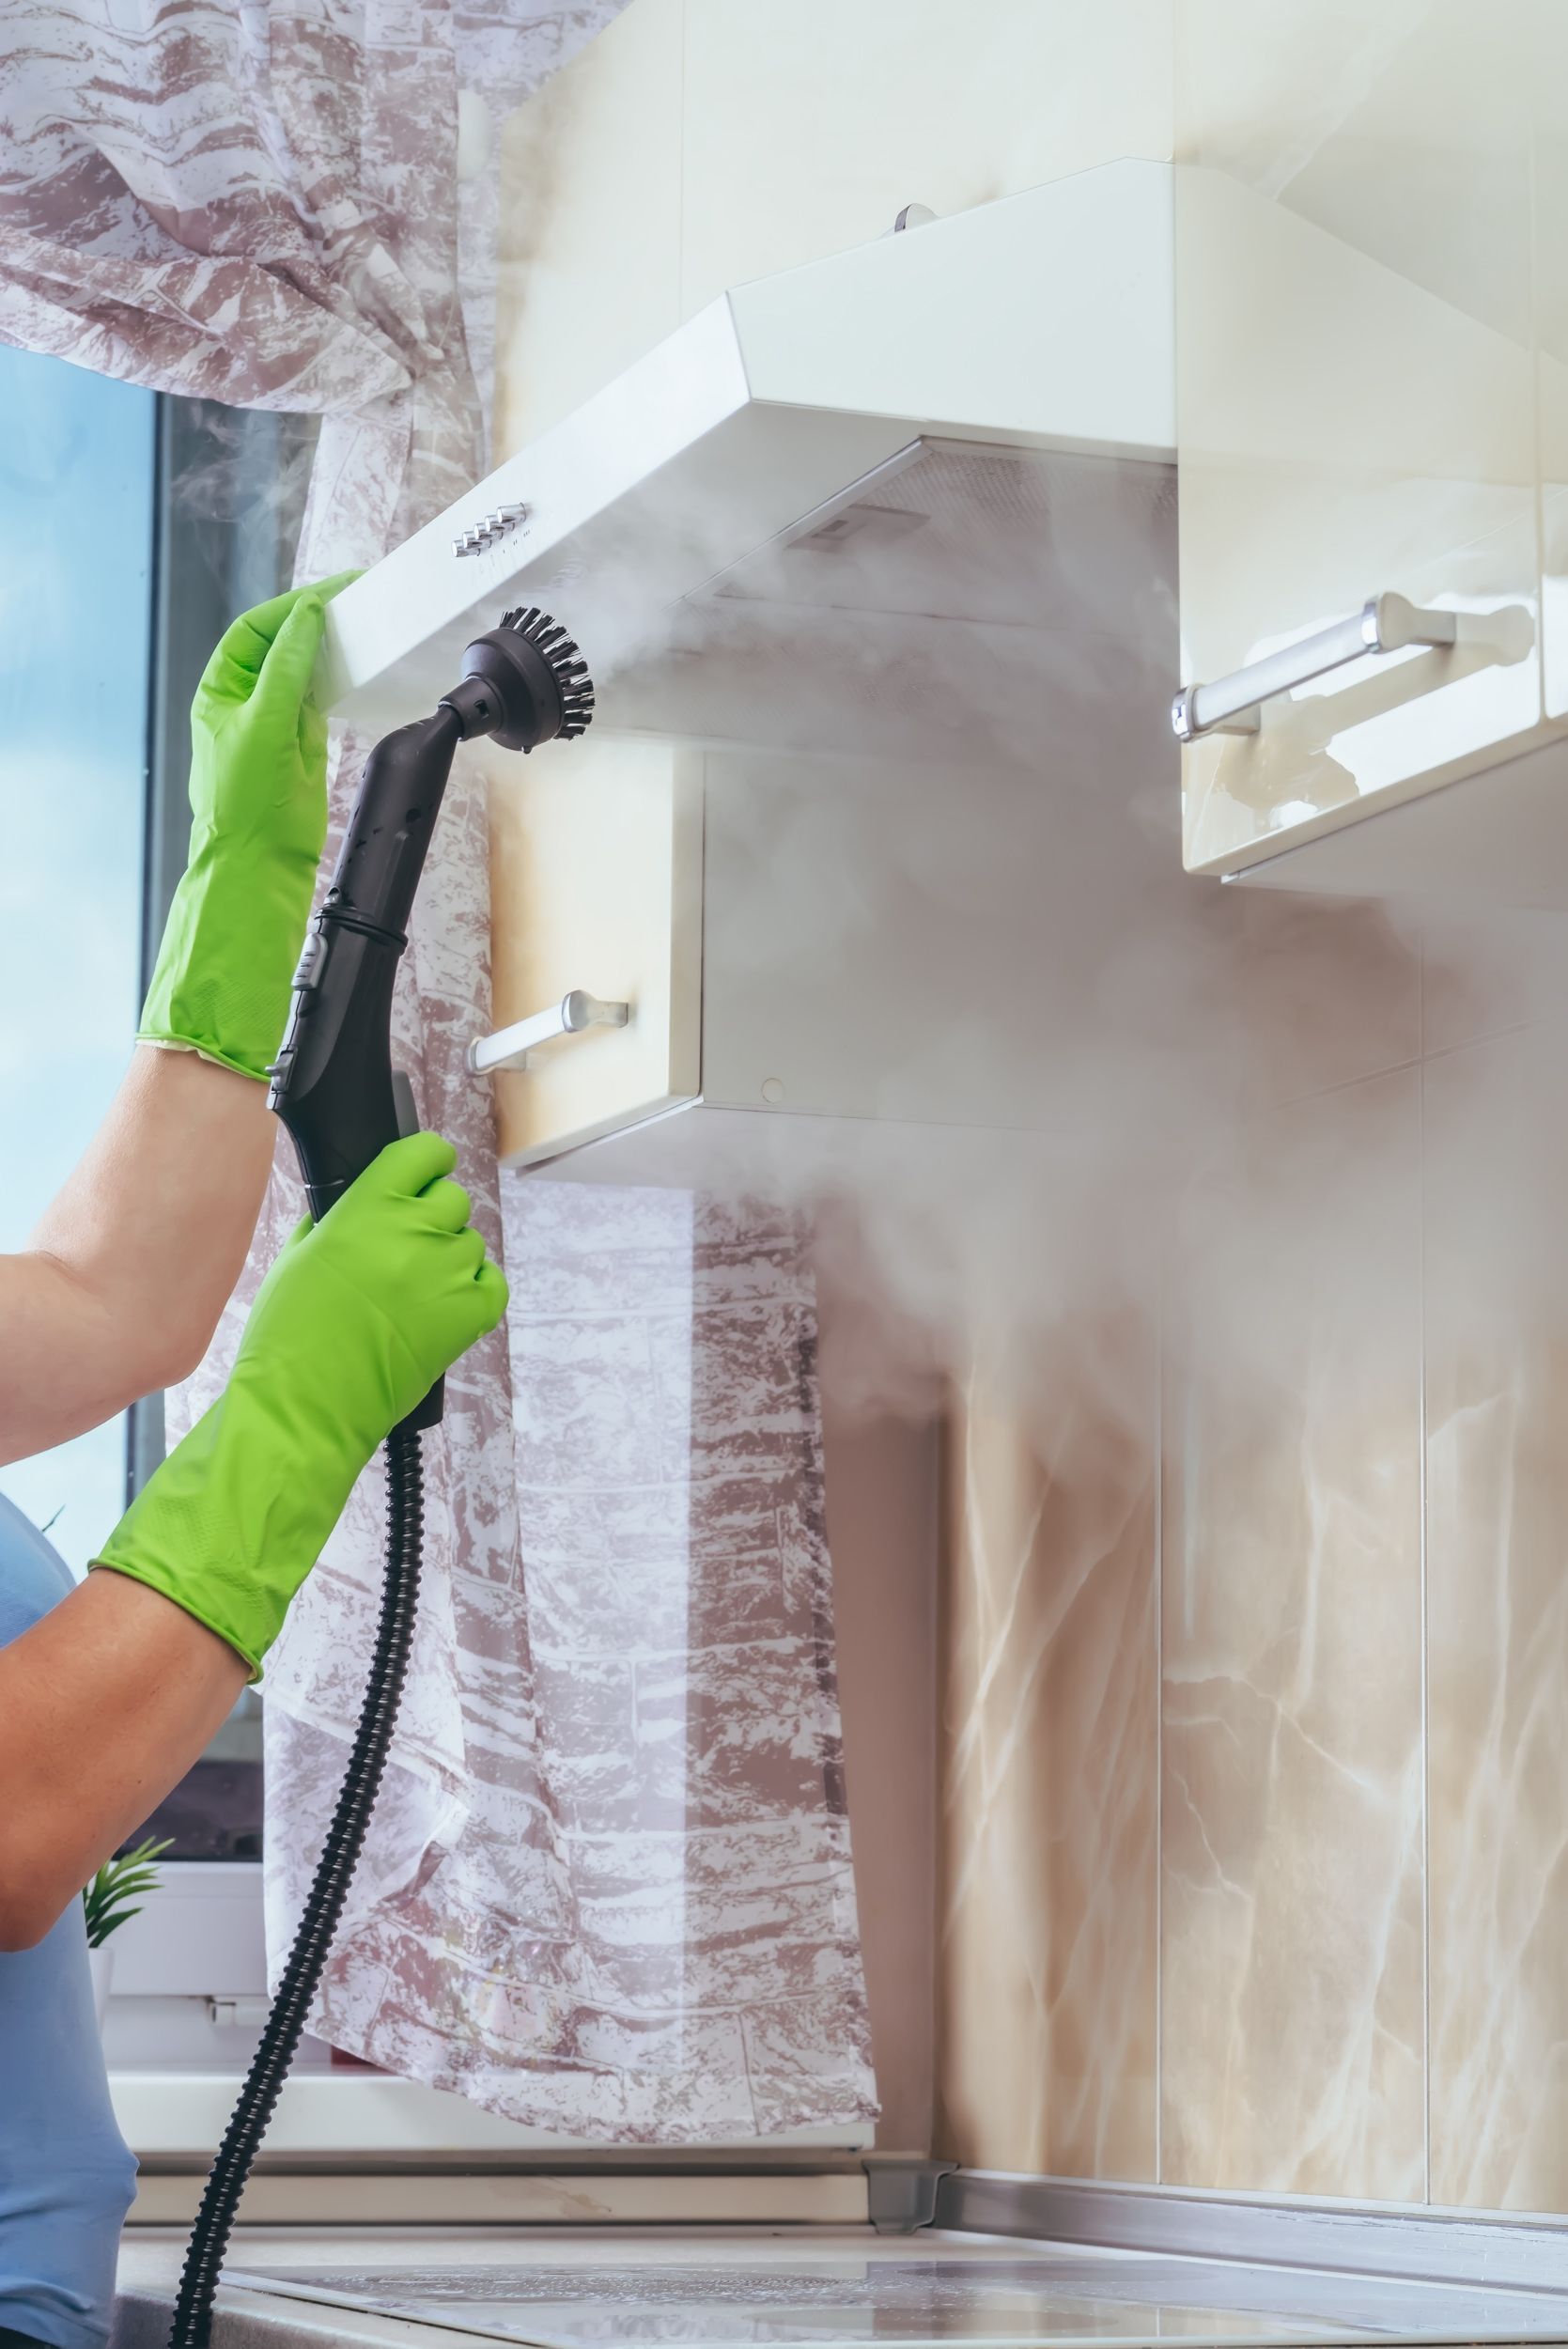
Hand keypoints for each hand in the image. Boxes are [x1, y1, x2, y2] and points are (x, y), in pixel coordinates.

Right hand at [92, 1134, 506, 1675]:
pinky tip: (442, 1303)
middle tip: (405, 1244)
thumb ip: (337, 1217)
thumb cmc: (287, 1334)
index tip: (424, 1170)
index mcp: (367, 1209)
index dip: (426, 1160)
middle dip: (432, 1214)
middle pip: (452, 1198)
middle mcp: (414, 1234)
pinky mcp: (469, 1317)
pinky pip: (491, 1283)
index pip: (423, 1153)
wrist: (303, 1405)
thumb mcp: (298, 1255)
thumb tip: (364, 1199)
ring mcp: (446, 1276)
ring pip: (470, 1242)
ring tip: (412, 1288)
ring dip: (448, 1256)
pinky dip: (474, 1289)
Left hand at [138, 572, 357, 1082]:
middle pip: (281, 643)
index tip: (335, 591)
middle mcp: (245, 703)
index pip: (256, 629)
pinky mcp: (302, 748)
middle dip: (317, 618)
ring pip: (304, 670)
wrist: (260, 870)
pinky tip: (359, 670)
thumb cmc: (246, 807)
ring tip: (364, 626)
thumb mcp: (266, 723)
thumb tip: (305, 618)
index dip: (293, 605)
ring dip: (332, 648)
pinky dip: (340, 682)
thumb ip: (287, 666)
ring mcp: (274, 724)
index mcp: (220, 691)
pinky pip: (322, 701)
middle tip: (358, 598)